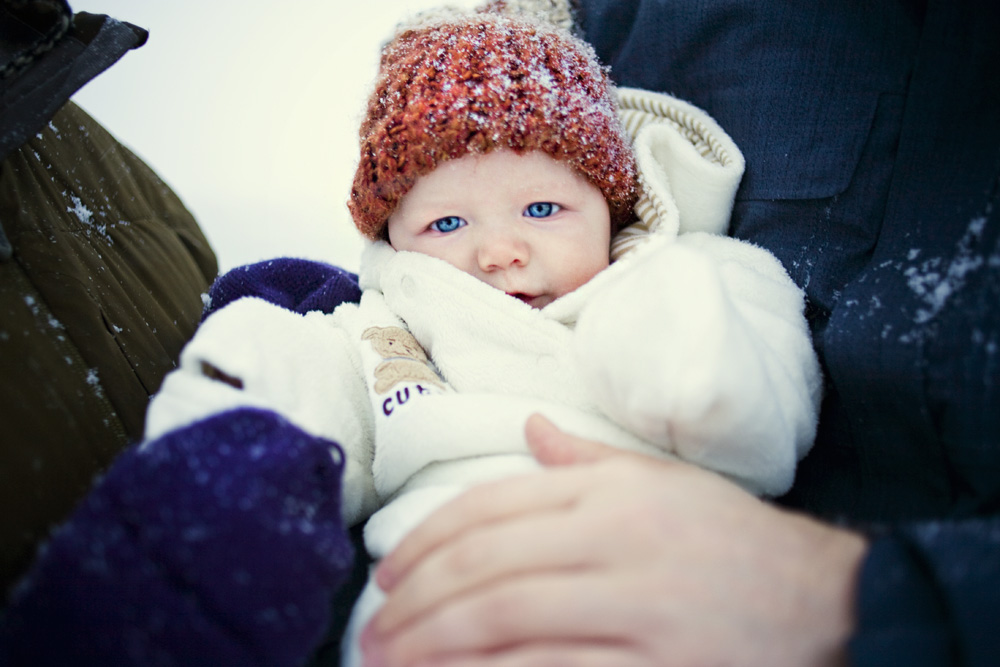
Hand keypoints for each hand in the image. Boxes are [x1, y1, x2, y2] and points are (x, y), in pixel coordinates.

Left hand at [362, 415, 866, 666]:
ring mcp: (638, 605)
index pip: (494, 506)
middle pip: (487, 565)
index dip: (428, 541)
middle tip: (372, 629)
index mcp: (613, 491)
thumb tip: (529, 428)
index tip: (388, 573)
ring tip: (390, 660)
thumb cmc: (733, 539)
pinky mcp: (656, 666)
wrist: (825, 601)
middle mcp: (618, 539)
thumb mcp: (664, 482)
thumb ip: (588, 460)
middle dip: (417, 600)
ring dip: (436, 643)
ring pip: (507, 620)